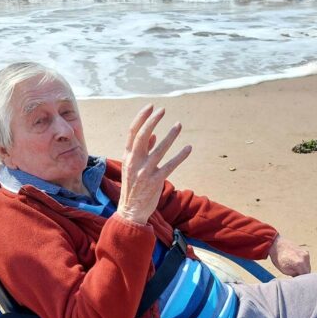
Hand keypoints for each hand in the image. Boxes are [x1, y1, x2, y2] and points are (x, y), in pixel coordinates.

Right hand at [116, 104, 191, 224]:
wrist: (131, 210)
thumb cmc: (134, 187)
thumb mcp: (133, 167)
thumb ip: (143, 150)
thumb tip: (153, 135)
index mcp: (127, 156)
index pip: (132, 132)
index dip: (141, 117)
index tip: (151, 106)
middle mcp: (134, 162)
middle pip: (142, 136)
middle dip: (152, 121)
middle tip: (162, 110)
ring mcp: (144, 171)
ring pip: (159, 149)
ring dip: (170, 135)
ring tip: (178, 125)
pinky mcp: (155, 181)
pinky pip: (170, 165)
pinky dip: (180, 155)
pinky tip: (188, 147)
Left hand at [269, 234, 310, 276]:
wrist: (276, 244)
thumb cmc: (278, 257)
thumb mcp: (284, 270)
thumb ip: (294, 275)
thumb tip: (299, 277)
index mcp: (300, 263)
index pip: (305, 276)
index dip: (301, 280)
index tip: (296, 280)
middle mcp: (305, 258)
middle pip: (308, 271)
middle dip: (302, 274)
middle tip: (295, 275)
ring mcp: (306, 254)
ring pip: (308, 266)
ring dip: (303, 269)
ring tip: (294, 268)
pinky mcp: (305, 251)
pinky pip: (306, 261)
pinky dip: (303, 264)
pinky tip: (295, 263)